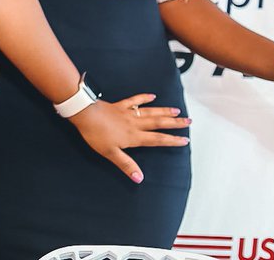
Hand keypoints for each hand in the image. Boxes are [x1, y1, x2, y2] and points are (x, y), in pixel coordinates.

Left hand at [68, 94, 190, 182]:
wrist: (84, 114)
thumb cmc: (96, 134)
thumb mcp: (110, 153)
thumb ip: (126, 165)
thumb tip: (139, 178)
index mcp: (134, 136)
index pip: (157, 139)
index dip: (172, 140)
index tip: (185, 140)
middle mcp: (135, 124)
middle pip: (159, 123)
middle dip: (175, 123)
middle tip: (188, 121)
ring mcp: (128, 113)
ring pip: (151, 111)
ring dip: (165, 111)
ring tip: (177, 111)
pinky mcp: (120, 105)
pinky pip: (135, 101)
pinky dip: (144, 98)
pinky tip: (152, 96)